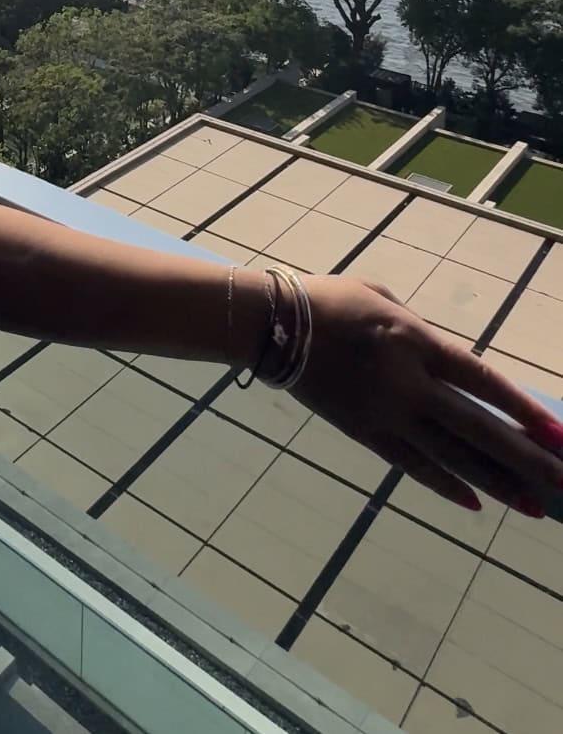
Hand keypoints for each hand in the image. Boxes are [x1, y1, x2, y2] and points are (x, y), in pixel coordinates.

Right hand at [293, 275, 562, 513]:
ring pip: (451, 456)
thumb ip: (420, 331)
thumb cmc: (329, 300)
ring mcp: (385, 412)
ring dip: (497, 483)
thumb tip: (450, 363)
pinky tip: (475, 503)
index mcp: (414, 340)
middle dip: (525, 457)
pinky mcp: (363, 432)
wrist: (272, 326)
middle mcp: (407, 382)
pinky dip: (445, 484)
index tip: (558, 433)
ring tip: (535, 506)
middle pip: (477, 428)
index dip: (522, 409)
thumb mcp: (383, 299)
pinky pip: (410, 464)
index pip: (482, 380)